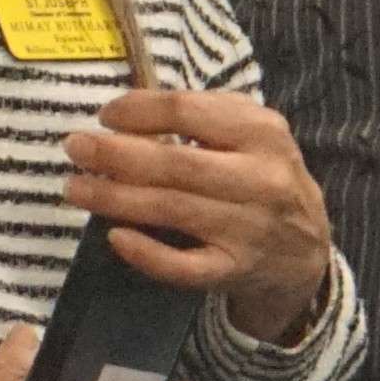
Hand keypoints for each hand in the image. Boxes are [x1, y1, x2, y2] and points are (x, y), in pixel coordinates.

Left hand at [65, 88, 336, 345]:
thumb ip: (203, 115)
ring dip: (115, 198)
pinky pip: (184, 266)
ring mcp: (248, 229)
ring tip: (76, 188)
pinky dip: (147, 253)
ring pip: (172, 210)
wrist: (305, 249)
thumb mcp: (252, 133)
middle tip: (74, 147)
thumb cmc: (262, 176)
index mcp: (262, 132)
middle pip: (175, 163)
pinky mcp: (234, 270)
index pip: (189, 110)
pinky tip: (115, 237)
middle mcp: (260, 179)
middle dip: (115, 154)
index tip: (106, 115)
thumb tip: (129, 112)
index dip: (140, 111)